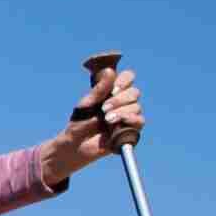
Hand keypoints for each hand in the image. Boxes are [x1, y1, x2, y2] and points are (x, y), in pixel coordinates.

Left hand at [41, 66, 145, 185]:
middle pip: (134, 92)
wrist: (75, 145)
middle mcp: (123, 102)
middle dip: (119, 99)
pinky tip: (117, 123)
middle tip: (104, 109)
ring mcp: (128, 115)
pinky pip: (139, 121)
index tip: (113, 89)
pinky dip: (130, 120)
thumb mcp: (87, 104)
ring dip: (122, 111)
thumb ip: (99, 89)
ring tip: (106, 119)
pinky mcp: (130, 130)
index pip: (128, 77)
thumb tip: (110, 70)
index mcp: (112, 91)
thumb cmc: (79, 123)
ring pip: (137, 106)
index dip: (124, 80)